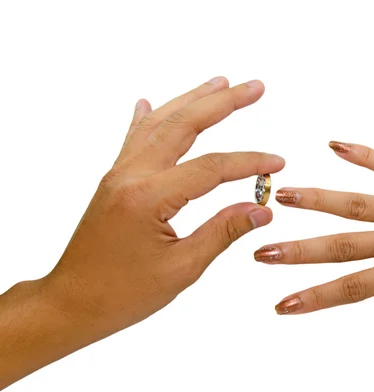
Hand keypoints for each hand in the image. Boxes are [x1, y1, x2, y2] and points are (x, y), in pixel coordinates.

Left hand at [45, 77, 283, 341]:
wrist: (72, 303)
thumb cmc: (122, 294)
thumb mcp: (181, 268)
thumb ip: (223, 232)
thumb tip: (261, 208)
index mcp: (148, 198)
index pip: (210, 167)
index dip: (248, 162)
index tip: (277, 164)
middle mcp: (130, 175)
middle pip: (183, 125)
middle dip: (222, 102)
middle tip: (254, 86)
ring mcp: (119, 174)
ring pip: (159, 124)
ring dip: (191, 100)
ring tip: (219, 82)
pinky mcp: (114, 181)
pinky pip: (133, 139)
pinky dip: (147, 118)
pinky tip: (149, 102)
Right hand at [254, 141, 373, 351]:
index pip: (350, 288)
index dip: (313, 298)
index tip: (281, 305)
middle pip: (340, 245)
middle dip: (297, 251)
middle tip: (260, 250)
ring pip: (355, 202)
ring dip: (317, 199)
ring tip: (283, 194)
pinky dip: (362, 153)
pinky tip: (334, 144)